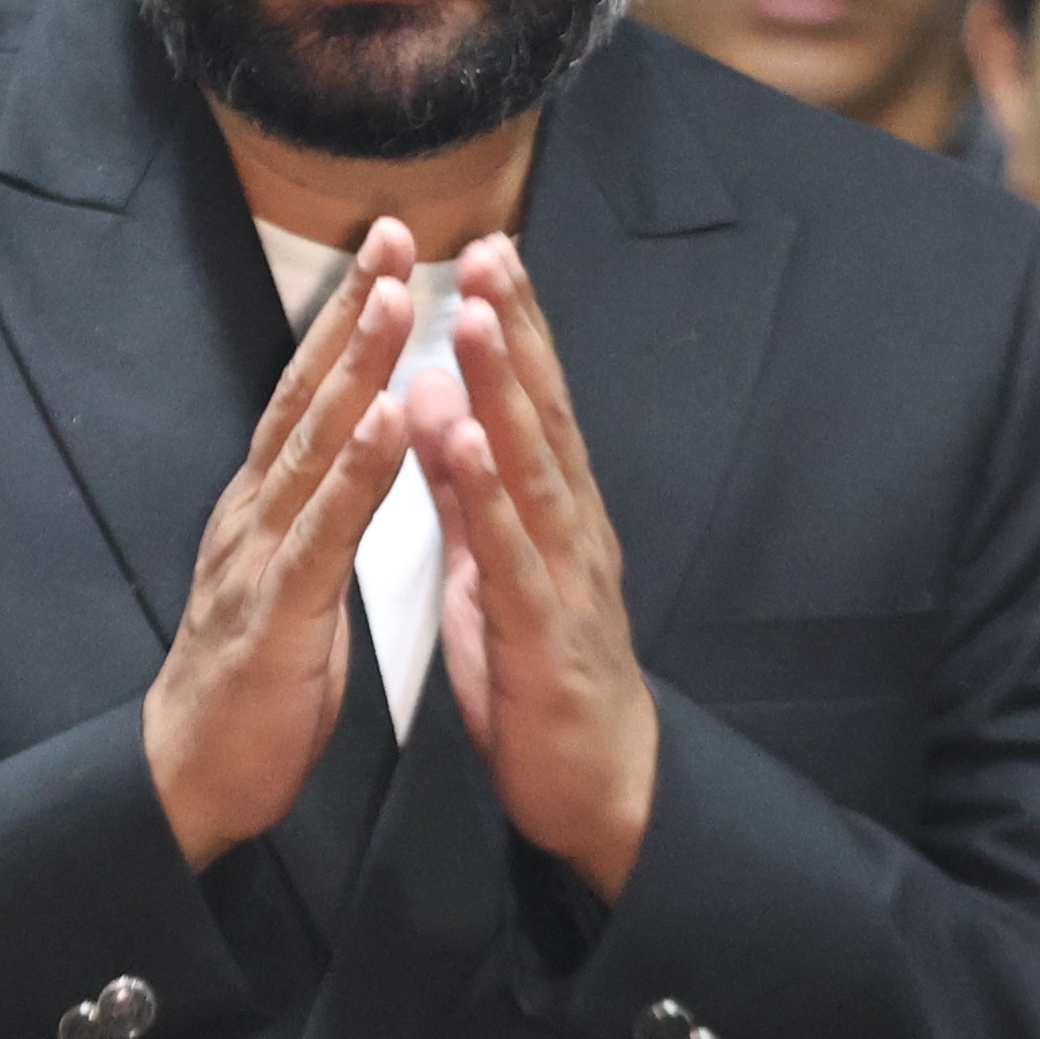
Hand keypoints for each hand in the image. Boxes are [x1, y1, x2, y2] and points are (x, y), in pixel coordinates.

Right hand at [144, 220, 418, 866]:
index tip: (394, 253)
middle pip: (307, 394)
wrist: (190, 780)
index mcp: (266, 507)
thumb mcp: (292, 581)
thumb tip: (347, 455)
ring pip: (312, 444)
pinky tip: (382, 419)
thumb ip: (318, 516)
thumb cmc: (253, 687)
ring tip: (397, 298)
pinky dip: (354, 471)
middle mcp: (254, 513)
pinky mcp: (274, 612)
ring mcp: (258, 557)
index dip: (349, 322)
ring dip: (356, 367)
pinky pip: (321, 531)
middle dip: (355, 310)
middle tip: (400, 232)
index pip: (310, 396)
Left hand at [407, 236, 658, 898]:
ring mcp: (565, 579)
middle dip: (516, 330)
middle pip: (544, 415)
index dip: (516, 327)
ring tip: (470, 319)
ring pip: (532, 469)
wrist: (601, 790)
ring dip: (502, 391)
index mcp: (557, 515)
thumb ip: (467, 489)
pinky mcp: (544, 633)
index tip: (490, 250)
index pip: (537, 405)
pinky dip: (488, 494)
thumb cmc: (542, 680)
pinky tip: (464, 441)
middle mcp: (573, 531)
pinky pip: (510, 554)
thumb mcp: (492, 569)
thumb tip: (439, 402)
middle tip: (491, 248)